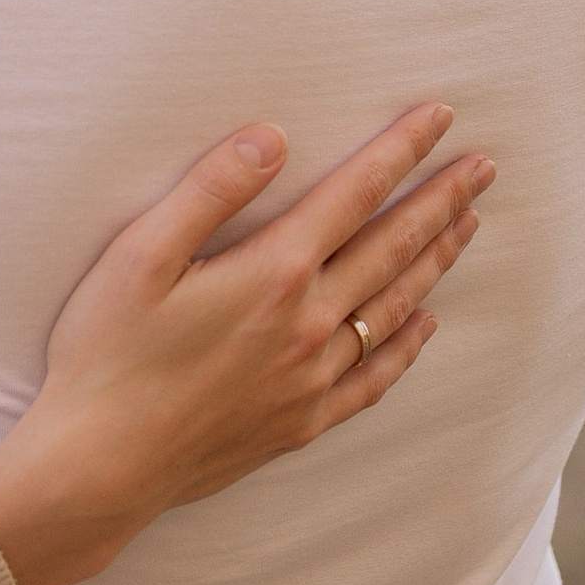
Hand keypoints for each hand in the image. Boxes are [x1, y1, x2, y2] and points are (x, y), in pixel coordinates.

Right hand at [0, 104, 491, 584]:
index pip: (355, 195)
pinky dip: (408, 344)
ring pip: (395, 307)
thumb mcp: (140, 255)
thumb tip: (273, 137)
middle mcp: (307, 325)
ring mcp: (311, 379)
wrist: (99, 466)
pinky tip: (425, 323)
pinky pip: (376, 377)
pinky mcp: (301, 421)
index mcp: (273, 274)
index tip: (441, 117)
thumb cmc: (106, 353)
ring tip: (469, 224)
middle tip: (484, 167)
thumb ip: (211, 191)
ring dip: (436, 260)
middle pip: (392, 248)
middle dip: (441, 200)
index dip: (401, 151)